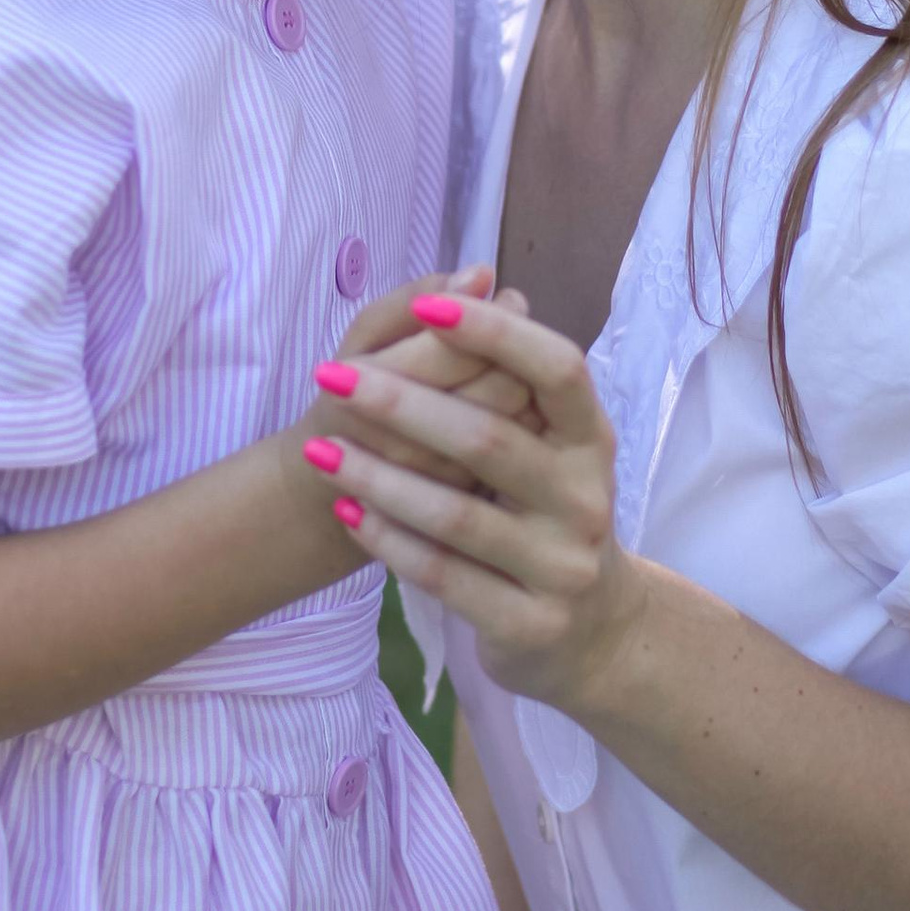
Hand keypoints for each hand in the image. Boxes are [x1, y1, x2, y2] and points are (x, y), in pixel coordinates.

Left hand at [308, 296, 637, 713]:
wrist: (592, 634)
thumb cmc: (546, 512)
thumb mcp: (544, 444)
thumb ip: (503, 371)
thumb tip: (467, 276)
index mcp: (590, 438)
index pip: (557, 369)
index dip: (495, 332)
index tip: (428, 305)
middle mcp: (586, 498)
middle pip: (489, 439)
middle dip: (402, 404)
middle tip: (329, 377)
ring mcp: (561, 566)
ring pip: (455, 516)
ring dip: (377, 478)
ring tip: (317, 452)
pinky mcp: (528, 623)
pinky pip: (443, 576)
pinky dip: (388, 540)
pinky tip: (346, 509)